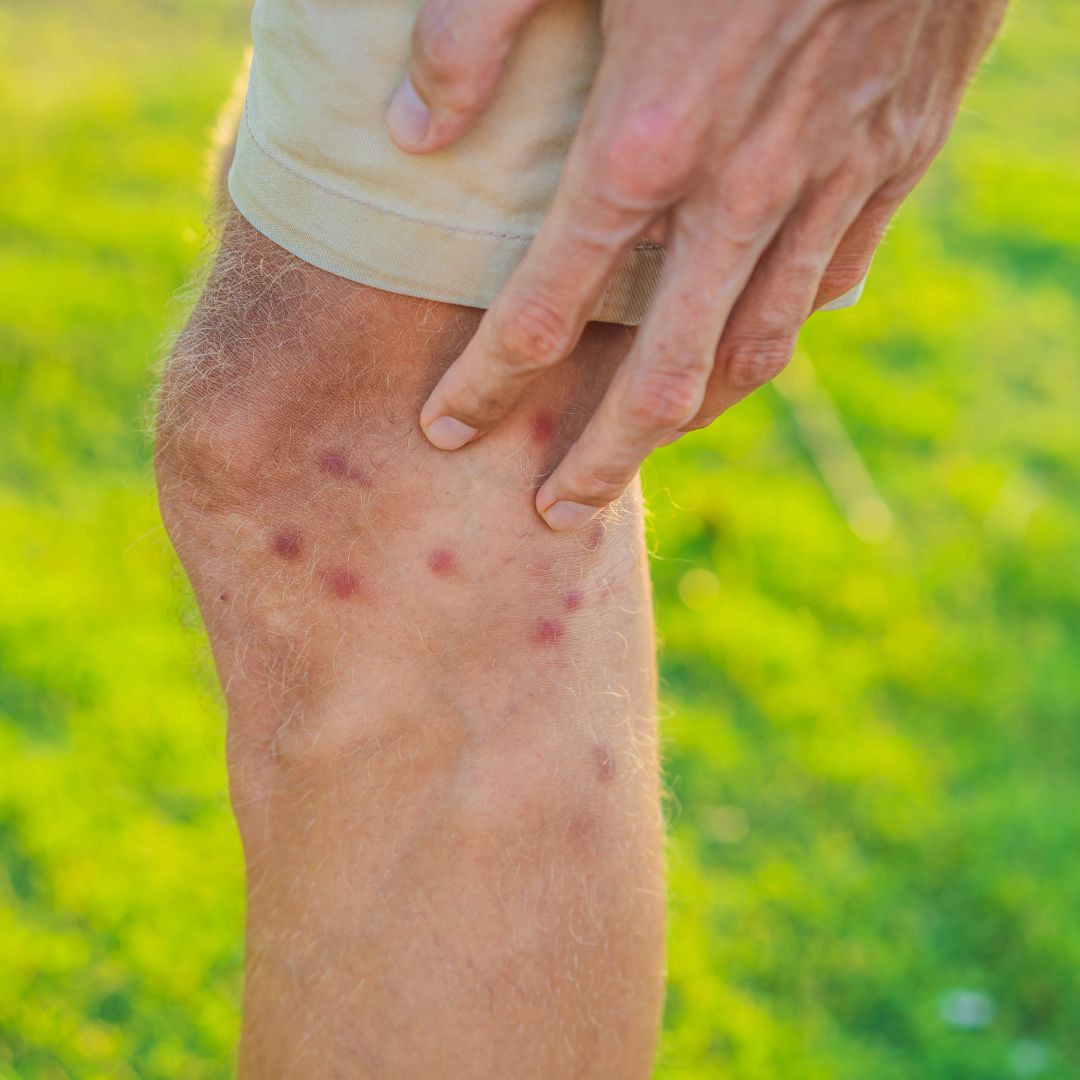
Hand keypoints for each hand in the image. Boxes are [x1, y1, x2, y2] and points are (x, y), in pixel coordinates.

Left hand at [389, 0, 1005, 530]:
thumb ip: (474, 29)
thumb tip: (415, 131)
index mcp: (644, 140)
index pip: (542, 310)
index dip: (486, 383)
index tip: (446, 430)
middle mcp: (739, 190)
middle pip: (660, 378)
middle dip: (597, 458)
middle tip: (553, 512)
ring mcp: (828, 182)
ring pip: (755, 351)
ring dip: (691, 418)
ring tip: (640, 451)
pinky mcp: (893, 158)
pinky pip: (828, 283)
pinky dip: (776, 331)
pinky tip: (742, 348)